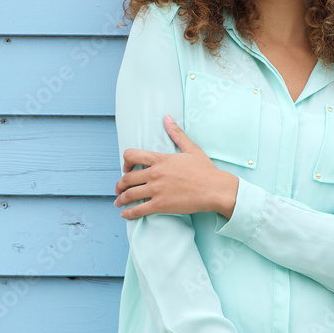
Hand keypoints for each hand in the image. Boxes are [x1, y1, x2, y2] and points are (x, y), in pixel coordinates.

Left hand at [114, 114, 238, 218]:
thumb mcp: (191, 148)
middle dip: (120, 185)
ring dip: (121, 199)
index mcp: (160, 159)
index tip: (126, 169)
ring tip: (118, 203)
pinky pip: (139, 210)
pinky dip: (129, 213)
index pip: (132, 155)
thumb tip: (167, 117)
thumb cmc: (205, 170)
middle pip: (127, 178)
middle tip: (118, 189)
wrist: (215, 189)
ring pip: (130, 194)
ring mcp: (156, 190)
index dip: (125, 162)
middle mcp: (155, 173)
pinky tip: (125, 215)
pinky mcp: (160, 205)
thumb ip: (177, 133)